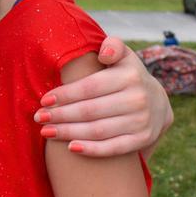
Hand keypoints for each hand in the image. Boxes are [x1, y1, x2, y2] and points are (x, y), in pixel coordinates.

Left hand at [34, 36, 172, 156]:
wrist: (157, 101)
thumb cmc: (127, 75)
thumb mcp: (123, 56)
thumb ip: (113, 46)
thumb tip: (105, 54)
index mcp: (129, 76)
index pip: (90, 87)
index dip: (65, 95)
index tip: (43, 100)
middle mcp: (138, 99)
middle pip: (91, 111)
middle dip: (61, 115)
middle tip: (39, 118)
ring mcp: (141, 121)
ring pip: (98, 130)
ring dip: (69, 132)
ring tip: (46, 132)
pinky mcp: (142, 139)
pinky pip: (114, 148)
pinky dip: (92, 150)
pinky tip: (71, 148)